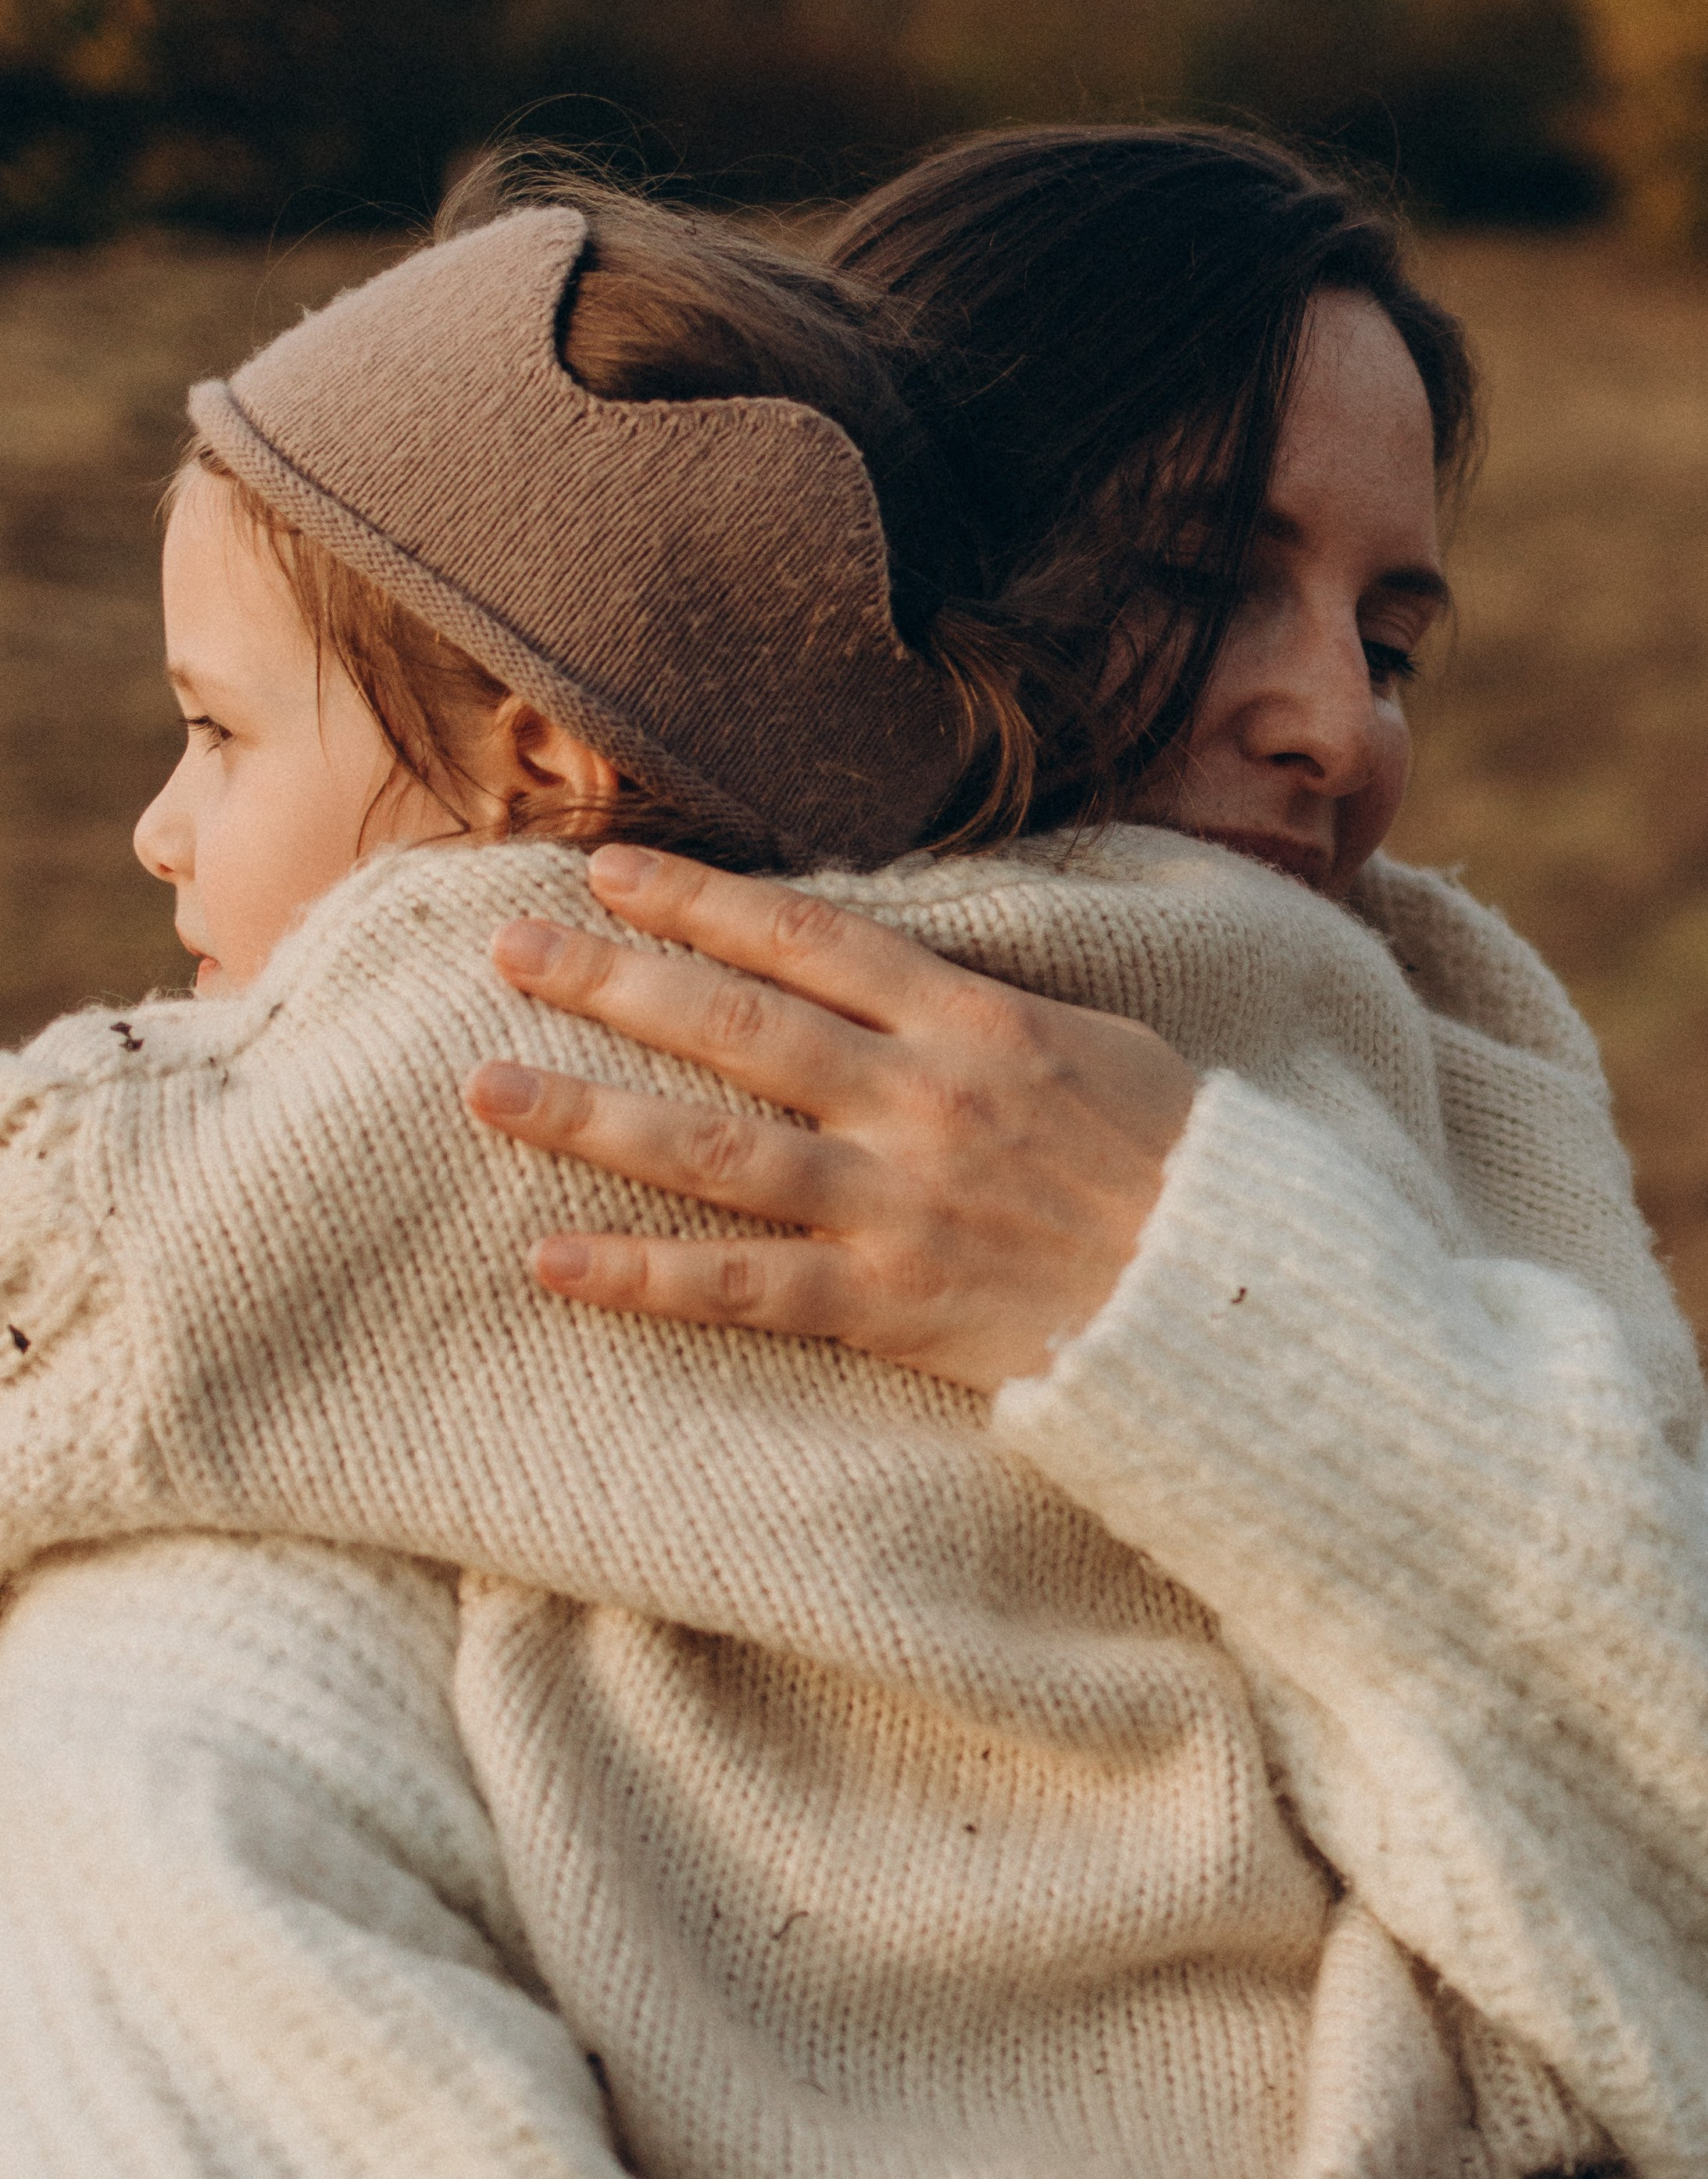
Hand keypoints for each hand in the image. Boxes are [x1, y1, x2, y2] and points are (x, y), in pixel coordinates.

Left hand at [464, 845, 1196, 1391]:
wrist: (1237, 1308)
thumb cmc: (1182, 1169)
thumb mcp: (1105, 1043)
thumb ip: (985, 1003)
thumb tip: (886, 966)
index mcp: (978, 1021)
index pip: (808, 936)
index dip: (698, 899)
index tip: (609, 871)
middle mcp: (920, 1100)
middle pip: (733, 1025)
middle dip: (610, 979)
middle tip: (507, 945)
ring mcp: (896, 1205)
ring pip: (711, 1149)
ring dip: (588, 1113)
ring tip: (483, 1085)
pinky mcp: (888, 1307)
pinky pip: (741, 1288)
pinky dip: (641, 1275)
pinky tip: (548, 1256)